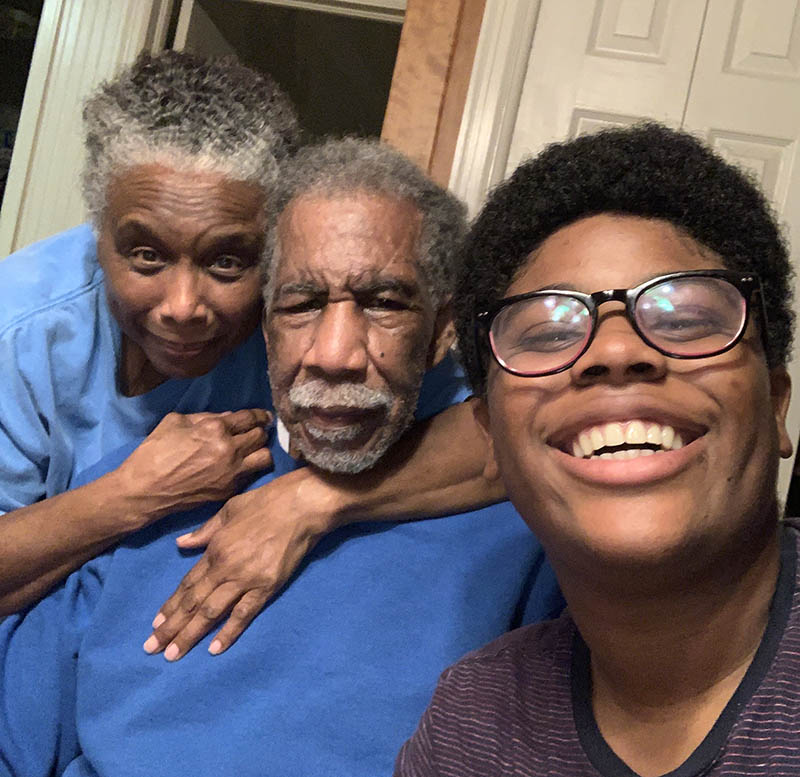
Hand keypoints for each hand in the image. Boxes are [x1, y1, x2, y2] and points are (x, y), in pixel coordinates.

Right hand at [118, 409, 272, 524]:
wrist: (144, 491)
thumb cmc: (154, 452)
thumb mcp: (175, 422)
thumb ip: (204, 416)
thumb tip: (227, 417)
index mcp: (215, 428)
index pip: (249, 418)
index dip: (260, 415)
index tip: (264, 416)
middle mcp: (229, 449)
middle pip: (260, 436)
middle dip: (260, 430)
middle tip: (256, 431)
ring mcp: (232, 472)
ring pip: (264, 457)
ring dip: (260, 450)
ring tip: (253, 449)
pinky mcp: (229, 489)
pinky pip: (252, 474)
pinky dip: (250, 467)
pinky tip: (242, 465)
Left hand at [142, 470, 335, 659]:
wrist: (300, 506)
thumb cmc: (266, 502)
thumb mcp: (229, 509)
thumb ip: (205, 531)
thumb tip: (181, 544)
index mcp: (215, 549)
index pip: (188, 584)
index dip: (171, 605)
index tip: (155, 623)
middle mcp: (225, 568)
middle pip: (193, 602)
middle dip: (171, 627)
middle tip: (151, 648)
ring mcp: (246, 579)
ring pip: (212, 612)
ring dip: (190, 634)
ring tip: (173, 654)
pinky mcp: (267, 588)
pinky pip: (244, 614)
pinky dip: (228, 632)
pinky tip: (214, 649)